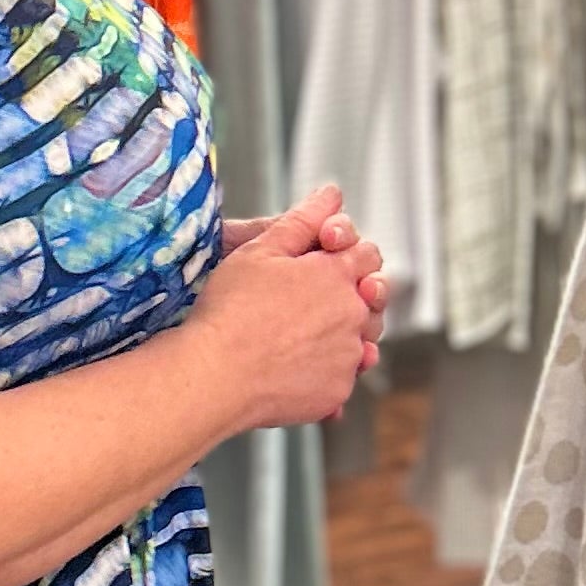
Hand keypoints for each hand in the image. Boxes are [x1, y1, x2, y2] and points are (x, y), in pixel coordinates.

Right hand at [191, 186, 383, 433]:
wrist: (215, 375)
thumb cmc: (231, 309)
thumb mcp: (261, 250)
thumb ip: (302, 220)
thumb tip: (331, 194)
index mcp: (337, 274)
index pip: (367, 255)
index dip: (347, 254)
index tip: (323, 264)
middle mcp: (353, 314)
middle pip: (370, 300)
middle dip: (349, 297)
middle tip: (308, 304)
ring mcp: (348, 356)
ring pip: (359, 341)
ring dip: (341, 336)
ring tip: (298, 338)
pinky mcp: (337, 391)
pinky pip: (342, 378)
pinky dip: (325, 372)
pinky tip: (292, 368)